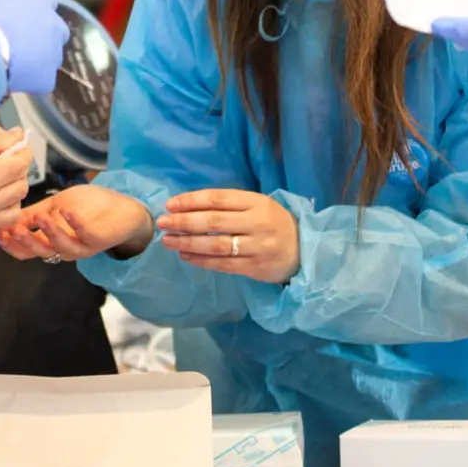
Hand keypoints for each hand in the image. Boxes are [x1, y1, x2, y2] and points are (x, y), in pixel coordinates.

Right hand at [0, 0, 68, 94]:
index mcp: (43, 4)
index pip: (48, 2)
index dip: (36, 10)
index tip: (24, 16)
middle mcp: (55, 27)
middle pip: (57, 31)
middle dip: (45, 35)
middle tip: (22, 42)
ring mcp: (54, 54)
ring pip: (52, 57)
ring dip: (39, 58)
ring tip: (15, 63)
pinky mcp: (47, 78)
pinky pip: (43, 80)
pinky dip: (32, 81)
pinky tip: (15, 80)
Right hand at [0, 184, 153, 262]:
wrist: (123, 207)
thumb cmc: (90, 206)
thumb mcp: (56, 205)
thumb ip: (34, 213)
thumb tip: (7, 218)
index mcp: (52, 242)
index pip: (26, 250)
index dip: (11, 243)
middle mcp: (64, 249)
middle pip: (39, 251)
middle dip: (24, 241)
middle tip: (11, 229)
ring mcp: (82, 246)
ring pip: (60, 246)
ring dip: (48, 232)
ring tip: (39, 216)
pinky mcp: (98, 239)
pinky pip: (85, 235)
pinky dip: (75, 224)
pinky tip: (66, 212)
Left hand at [156, 190, 300, 283]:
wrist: (304, 251)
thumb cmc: (274, 224)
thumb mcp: (259, 206)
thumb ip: (231, 205)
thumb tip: (189, 207)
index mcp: (257, 202)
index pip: (218, 199)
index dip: (191, 201)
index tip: (170, 204)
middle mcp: (258, 223)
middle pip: (214, 221)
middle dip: (184, 222)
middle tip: (162, 223)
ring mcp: (257, 246)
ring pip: (216, 244)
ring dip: (188, 242)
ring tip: (168, 241)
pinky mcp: (255, 267)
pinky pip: (223, 264)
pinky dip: (201, 260)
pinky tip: (185, 255)